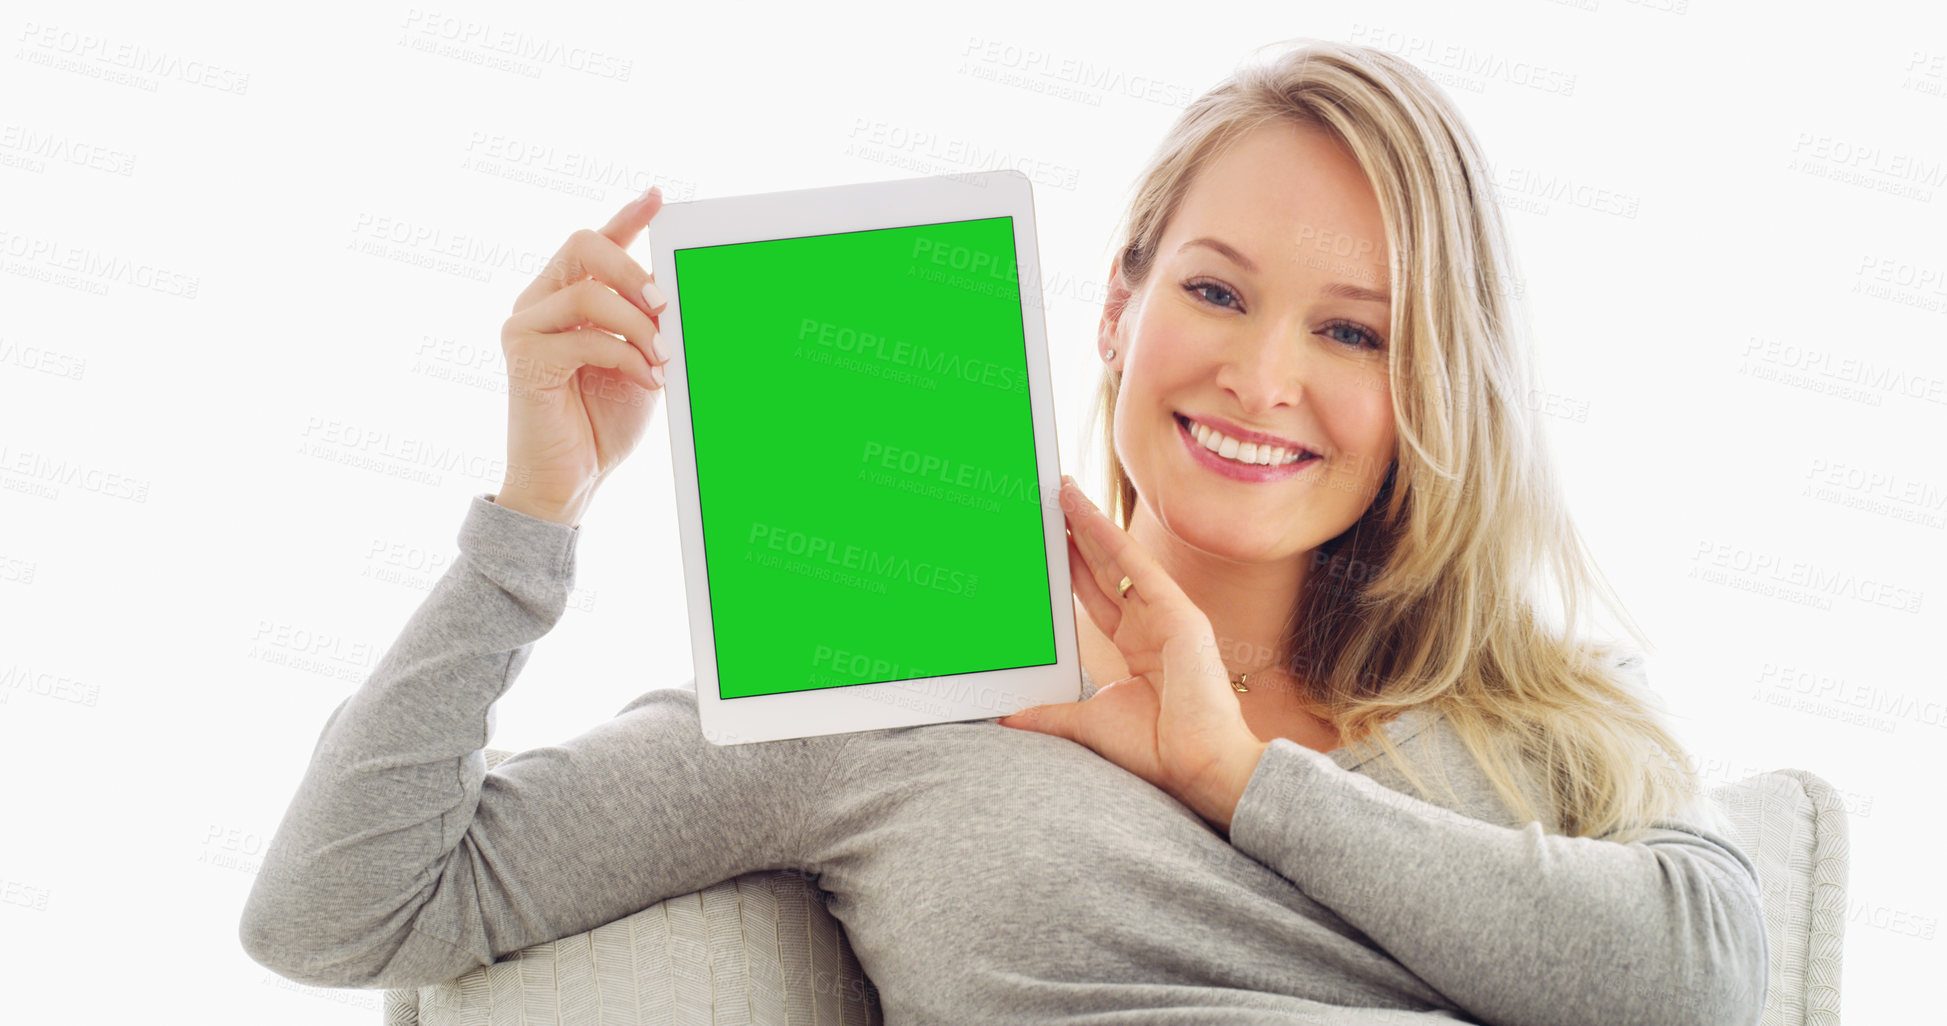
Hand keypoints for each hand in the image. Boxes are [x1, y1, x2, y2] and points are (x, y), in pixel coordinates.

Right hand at [494, 187, 671, 525]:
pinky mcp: (524, 356)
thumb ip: (649, 327)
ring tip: (662, 358)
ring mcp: (526, 326)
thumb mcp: (641, 363)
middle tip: (664, 304)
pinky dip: (625, 356)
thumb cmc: (603, 423)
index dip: (627, 216)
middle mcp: (541, 301)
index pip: (597, 242)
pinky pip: (583, 337)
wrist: (571, 480)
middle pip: (582, 243)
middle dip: (632, 268)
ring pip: (587, 291)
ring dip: (636, 324)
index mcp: (570, 297)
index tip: (658, 197)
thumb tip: (678, 295)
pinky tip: (646, 379)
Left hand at [998, 476, 1269, 833]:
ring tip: (1061, 494)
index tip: (1047, 547)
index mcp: (1137, 649)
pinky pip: (1136, 564)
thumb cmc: (1156, 749)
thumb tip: (1005, 718)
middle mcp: (1151, 626)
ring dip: (1089, 524)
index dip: (1072, 569)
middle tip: (1050, 507)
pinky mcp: (1179, 612)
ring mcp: (1167, 615)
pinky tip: (1084, 511)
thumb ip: (1047, 713)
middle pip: (1105, 571)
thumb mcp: (1086, 721)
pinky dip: (1108, 534)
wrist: (1196, 766)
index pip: (1096, 597)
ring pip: (1118, 558)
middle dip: (1078, 538)